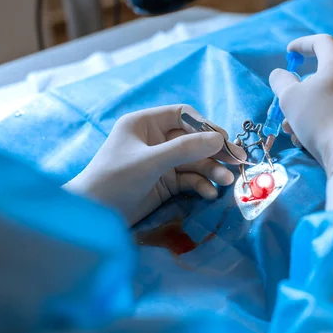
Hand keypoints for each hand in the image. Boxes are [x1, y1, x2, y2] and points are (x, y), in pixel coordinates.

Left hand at [64, 105, 245, 224]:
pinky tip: (209, 194)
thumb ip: (185, 149)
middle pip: (193, 140)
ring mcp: (160, 162)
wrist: (93, 217)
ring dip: (211, 170)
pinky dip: (200, 185)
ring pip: (194, 161)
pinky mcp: (164, 183)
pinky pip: (189, 179)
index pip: (183, 116)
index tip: (224, 140)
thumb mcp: (150, 162)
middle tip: (238, 161)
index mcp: (145, 124)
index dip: (205, 127)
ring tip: (227, 181)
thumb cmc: (114, 180)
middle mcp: (155, 140)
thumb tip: (219, 139)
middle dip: (214, 151)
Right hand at [270, 35, 332, 225]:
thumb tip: (280, 74)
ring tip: (291, 131)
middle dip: (298, 92)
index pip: (322, 42)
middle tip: (285, 106)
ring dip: (303, 112)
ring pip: (324, 100)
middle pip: (320, 76)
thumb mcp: (289, 97)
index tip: (289, 53)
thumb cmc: (319, 118)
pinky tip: (305, 142)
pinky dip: (316, 124)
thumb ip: (281, 81)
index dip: (303, 43)